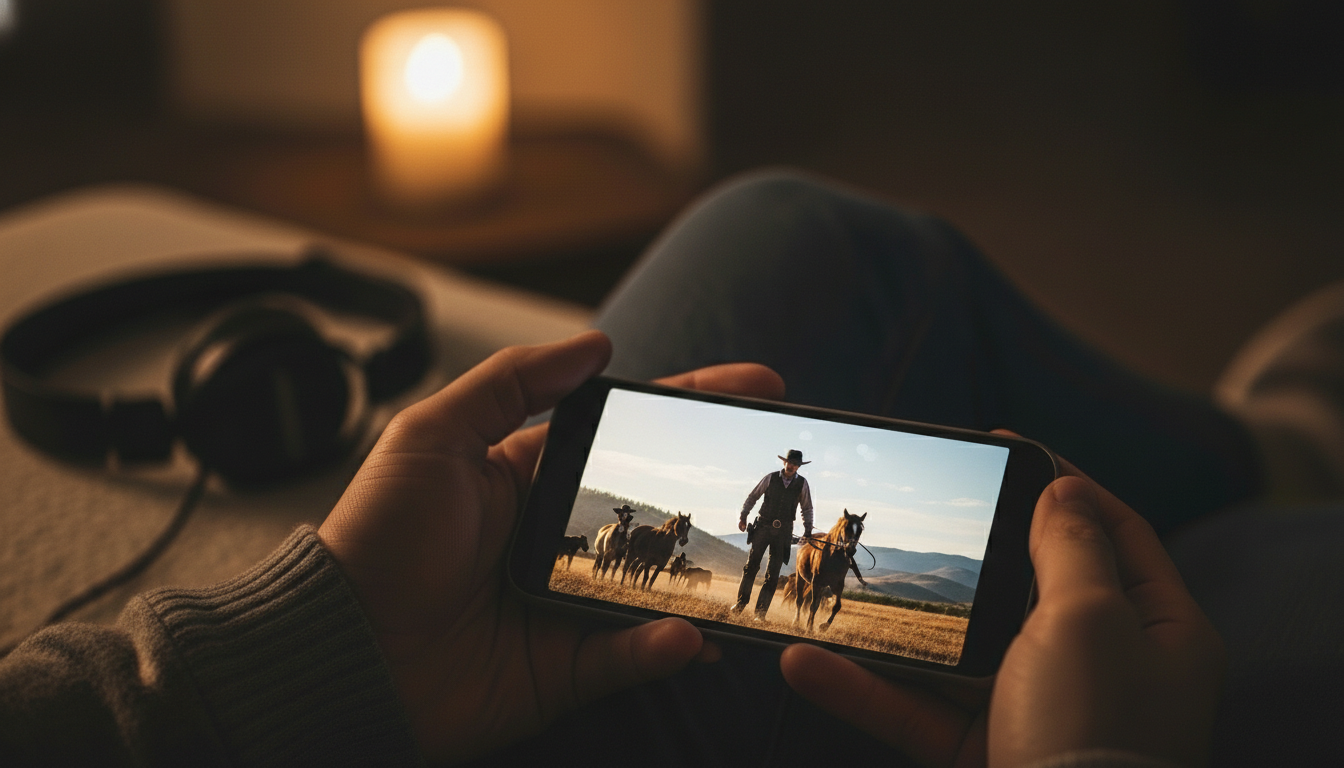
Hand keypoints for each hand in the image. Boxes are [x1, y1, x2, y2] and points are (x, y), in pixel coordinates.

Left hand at [318, 330, 784, 760]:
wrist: (340, 651)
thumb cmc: (375, 539)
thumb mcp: (431, 436)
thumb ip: (510, 384)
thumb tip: (596, 344)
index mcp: (524, 477)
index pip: (621, 430)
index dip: (688, 403)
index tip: (754, 383)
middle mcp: (552, 536)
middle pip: (652, 506)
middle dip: (713, 494)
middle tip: (775, 479)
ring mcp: (562, 602)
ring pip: (653, 585)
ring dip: (699, 577)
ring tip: (747, 563)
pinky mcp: (560, 669)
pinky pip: (627, 656)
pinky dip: (662, 648)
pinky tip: (689, 633)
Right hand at [780, 462, 1223, 767]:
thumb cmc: (1097, 734)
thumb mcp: (1089, 618)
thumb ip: (1070, 545)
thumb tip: (1061, 489)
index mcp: (1157, 627)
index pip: (1116, 531)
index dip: (1064, 483)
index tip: (1002, 448)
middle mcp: (1103, 666)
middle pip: (1029, 585)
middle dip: (970, 548)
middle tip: (920, 503)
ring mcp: (1041, 711)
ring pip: (957, 651)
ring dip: (891, 629)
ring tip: (829, 586)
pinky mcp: (987, 753)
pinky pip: (920, 711)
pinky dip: (865, 690)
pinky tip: (804, 664)